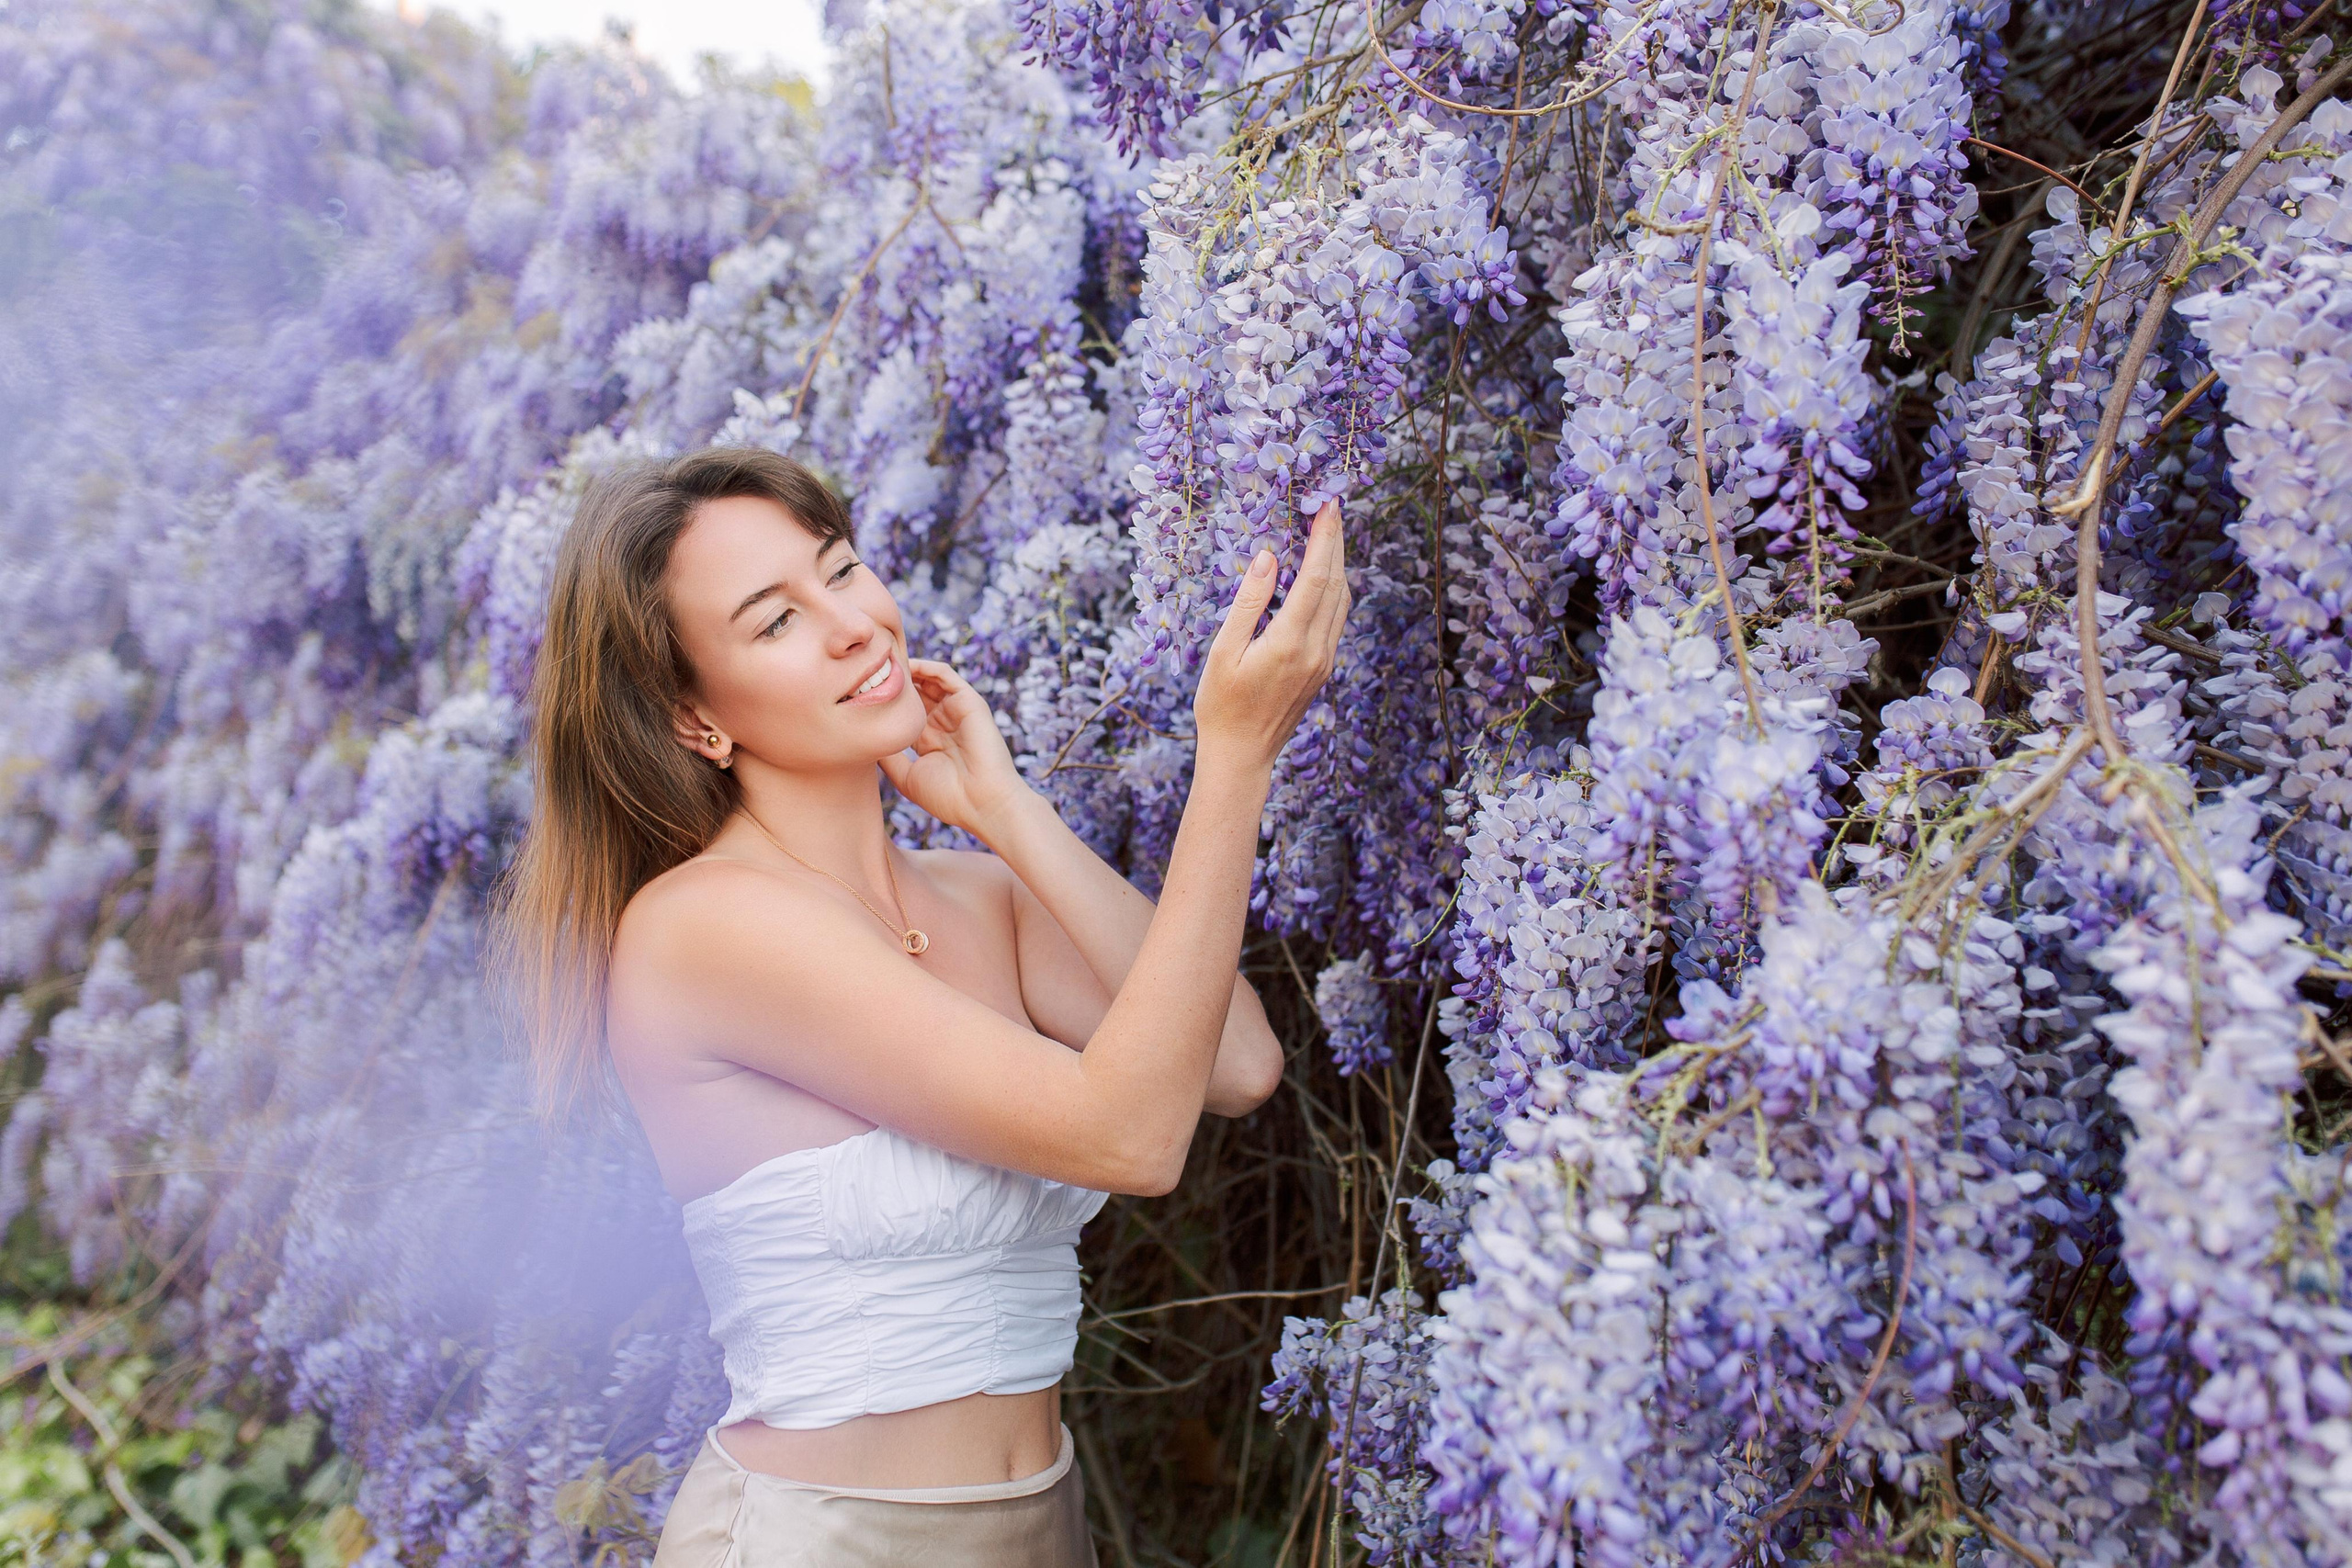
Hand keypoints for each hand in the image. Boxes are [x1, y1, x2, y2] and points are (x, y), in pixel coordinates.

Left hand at [877, 658, 1034, 836]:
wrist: (982, 803)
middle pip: (914, 692)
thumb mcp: (906, 776)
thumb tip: (864, 738)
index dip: (883, 702)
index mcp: (928, 741)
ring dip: (906, 669)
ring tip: (881, 661)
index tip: (856, 693)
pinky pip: (944, 674)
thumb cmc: (947, 797)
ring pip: (928, 679)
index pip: (904, 712)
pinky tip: (903, 664)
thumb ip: (888, 757)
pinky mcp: (968, 701)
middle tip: (864, 670)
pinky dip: (925, 666)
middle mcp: (942, 723)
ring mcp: (956, 711)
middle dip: (892, 680)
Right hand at [1192, 500, 1349, 774]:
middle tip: (1332, 508)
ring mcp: (1324, 661)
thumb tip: (1269, 558)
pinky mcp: (1323, 669)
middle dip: (1337, 543)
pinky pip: (1336, 619)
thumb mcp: (1224, 651)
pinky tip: (1321, 576)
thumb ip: (1249, 602)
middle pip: (1337, 584)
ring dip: (1338, 565)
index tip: (1329, 505)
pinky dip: (1333, 589)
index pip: (1317, 577)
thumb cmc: (1221, 705)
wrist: (1241, 756)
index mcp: (1291, 643)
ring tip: (1328, 534)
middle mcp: (1317, 650)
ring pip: (1342, 602)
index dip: (1325, 538)